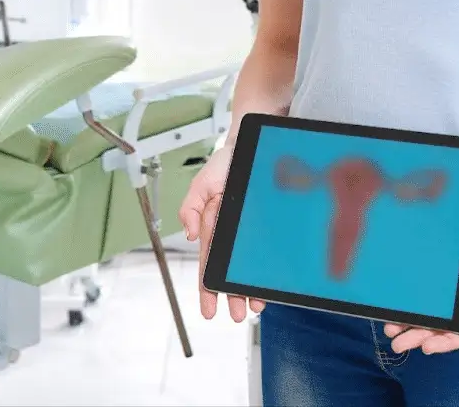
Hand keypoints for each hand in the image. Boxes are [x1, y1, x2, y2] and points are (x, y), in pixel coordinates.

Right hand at [179, 146, 263, 322]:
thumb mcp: (201, 182)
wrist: (251, 144)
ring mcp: (248, 231)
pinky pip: (265, 251)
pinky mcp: (266, 225)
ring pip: (247, 266)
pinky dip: (266, 268)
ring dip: (249, 287)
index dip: (208, 288)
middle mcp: (230, 233)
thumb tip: (189, 235)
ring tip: (255, 306)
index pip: (208, 263)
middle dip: (231, 295)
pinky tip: (269, 282)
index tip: (209, 310)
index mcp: (211, 226)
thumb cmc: (225, 162)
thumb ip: (190, 207)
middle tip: (237, 314)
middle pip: (229, 271)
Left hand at [384, 184, 458, 353]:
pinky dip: (414, 299)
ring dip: (412, 322)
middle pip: (444, 324)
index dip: (447, 341)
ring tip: (390, 328)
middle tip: (396, 342)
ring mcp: (458, 280)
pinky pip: (429, 287)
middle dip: (420, 336)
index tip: (426, 347)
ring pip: (433, 309)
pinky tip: (397, 302)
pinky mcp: (447, 265)